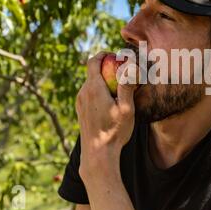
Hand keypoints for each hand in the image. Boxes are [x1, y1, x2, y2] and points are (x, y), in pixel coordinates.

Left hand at [76, 52, 136, 179]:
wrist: (98, 154)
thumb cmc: (114, 132)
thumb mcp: (126, 108)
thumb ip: (127, 85)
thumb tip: (130, 65)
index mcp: (93, 88)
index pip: (93, 61)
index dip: (104, 54)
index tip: (116, 55)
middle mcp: (83, 92)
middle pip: (93, 72)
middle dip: (107, 69)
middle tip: (124, 73)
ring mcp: (80, 102)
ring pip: (91, 84)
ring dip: (104, 82)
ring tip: (120, 90)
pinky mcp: (80, 111)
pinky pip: (89, 94)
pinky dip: (100, 92)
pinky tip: (111, 104)